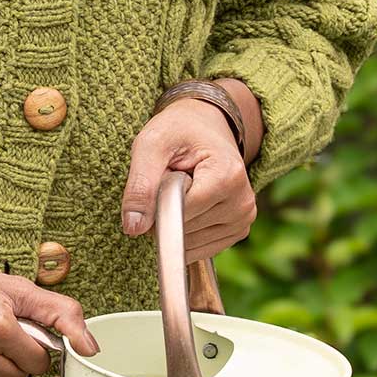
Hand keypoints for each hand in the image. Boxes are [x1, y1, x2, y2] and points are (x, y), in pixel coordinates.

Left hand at [119, 100, 255, 263]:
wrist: (205, 126)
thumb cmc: (178, 131)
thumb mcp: (151, 144)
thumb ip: (140, 185)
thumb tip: (133, 227)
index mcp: (228, 176)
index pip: (181, 212)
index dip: (157, 203)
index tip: (159, 177)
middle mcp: (243, 203)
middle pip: (184, 229)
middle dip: (165, 211)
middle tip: (172, 178)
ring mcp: (243, 220)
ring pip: (188, 244)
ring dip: (174, 221)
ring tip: (183, 189)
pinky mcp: (237, 231)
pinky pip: (198, 249)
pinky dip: (184, 231)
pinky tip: (191, 204)